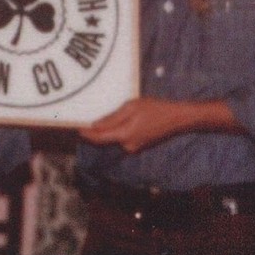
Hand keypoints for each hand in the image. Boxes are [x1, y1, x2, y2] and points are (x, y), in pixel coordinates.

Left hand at [80, 98, 194, 153]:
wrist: (176, 119)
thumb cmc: (155, 109)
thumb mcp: (132, 107)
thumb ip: (112, 118)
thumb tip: (96, 126)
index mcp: (124, 135)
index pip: (99, 138)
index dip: (87, 134)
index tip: (78, 129)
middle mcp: (128, 145)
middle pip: (106, 140)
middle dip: (97, 132)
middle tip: (86, 122)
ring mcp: (134, 147)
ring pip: (115, 139)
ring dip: (108, 131)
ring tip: (103, 120)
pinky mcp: (139, 146)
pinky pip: (124, 139)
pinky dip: (119, 132)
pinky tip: (121, 122)